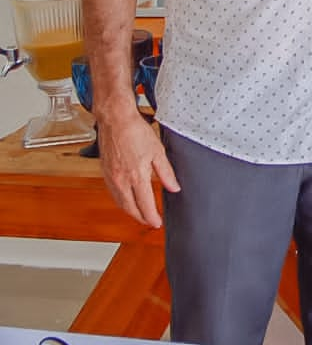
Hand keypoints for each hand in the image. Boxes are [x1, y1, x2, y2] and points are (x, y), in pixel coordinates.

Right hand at [95, 110, 178, 227]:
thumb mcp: (158, 152)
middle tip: (150, 221)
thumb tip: (174, 187)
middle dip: (141, 218)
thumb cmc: (136, 132)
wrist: (115, 120)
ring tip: (140, 214)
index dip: (151, 217)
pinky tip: (127, 199)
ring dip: (130, 211)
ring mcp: (111, 177)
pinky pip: (113, 193)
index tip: (157, 223)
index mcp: (136, 176)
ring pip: (120, 202)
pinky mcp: (104, 172)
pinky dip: (121, 200)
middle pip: (130, 208)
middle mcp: (121, 180)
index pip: (145, 205)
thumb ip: (166, 173)